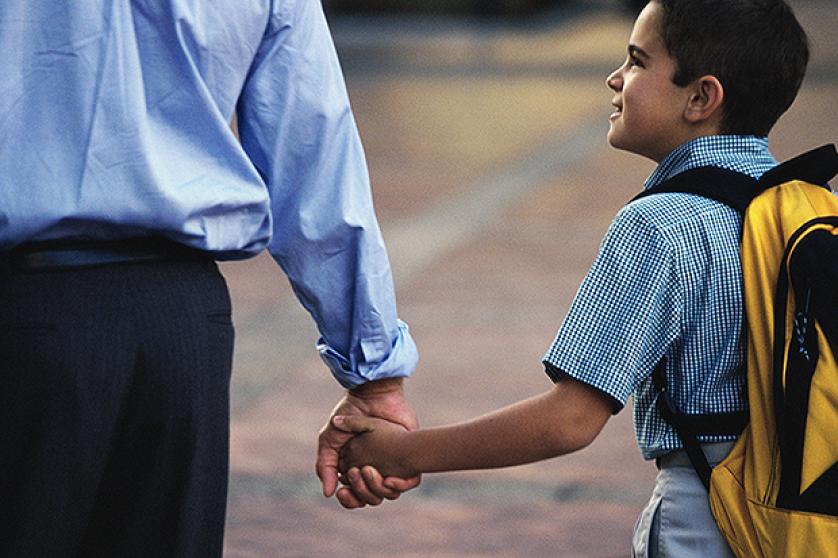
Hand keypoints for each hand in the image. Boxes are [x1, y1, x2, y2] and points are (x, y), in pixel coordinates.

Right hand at [316, 378, 420, 507]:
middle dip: (361, 493)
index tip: (343, 492)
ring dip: (376, 489)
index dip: (348, 499)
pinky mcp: (409, 459)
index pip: (354, 497)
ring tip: (367, 470)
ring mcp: (392, 466)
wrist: (373, 395)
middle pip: (370, 498)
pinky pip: (408, 483)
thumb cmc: (350, 414)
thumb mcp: (330, 439)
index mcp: (356, 468)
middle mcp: (375, 470)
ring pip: (388, 494)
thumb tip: (327, 494)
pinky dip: (400, 486)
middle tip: (355, 473)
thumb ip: (326, 466)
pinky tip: (389, 478)